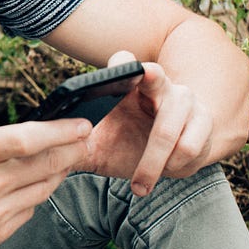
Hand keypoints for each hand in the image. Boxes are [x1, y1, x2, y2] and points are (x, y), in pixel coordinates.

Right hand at [0, 111, 92, 248]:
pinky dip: (35, 195)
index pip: (28, 138)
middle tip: (84, 140)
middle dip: (73, 149)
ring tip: (63, 159)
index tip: (82, 124)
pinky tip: (31, 185)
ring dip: (59, 172)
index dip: (62, 131)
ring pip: (44, 189)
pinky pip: (29, 210)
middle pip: (47, 164)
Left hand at [82, 51, 213, 196]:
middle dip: (150, 81)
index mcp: (129, 85)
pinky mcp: (204, 123)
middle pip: (156, 77)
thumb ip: (74, 146)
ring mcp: (185, 101)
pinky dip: (173, 166)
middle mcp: (160, 85)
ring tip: (139, 185)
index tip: (122, 69)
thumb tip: (44, 148)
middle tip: (145, 80)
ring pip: (170, 127)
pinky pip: (189, 146)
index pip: (125, 64)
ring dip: (152, 162)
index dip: (124, 65)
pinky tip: (164, 174)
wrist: (166, 161)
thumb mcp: (97, 147)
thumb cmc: (125, 146)